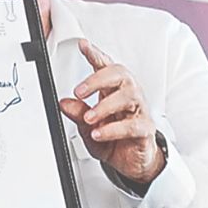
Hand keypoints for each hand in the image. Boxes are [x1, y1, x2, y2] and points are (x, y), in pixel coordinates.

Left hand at [58, 39, 164, 183]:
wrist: (131, 162)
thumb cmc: (113, 139)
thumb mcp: (87, 127)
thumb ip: (77, 114)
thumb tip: (63, 102)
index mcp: (113, 91)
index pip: (106, 67)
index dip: (96, 54)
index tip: (83, 45)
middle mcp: (128, 96)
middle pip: (120, 74)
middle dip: (98, 79)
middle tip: (79, 91)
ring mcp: (139, 112)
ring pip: (129, 96)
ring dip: (104, 106)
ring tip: (89, 118)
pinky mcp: (145, 130)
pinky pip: (133, 125)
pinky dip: (113, 129)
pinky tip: (99, 132)